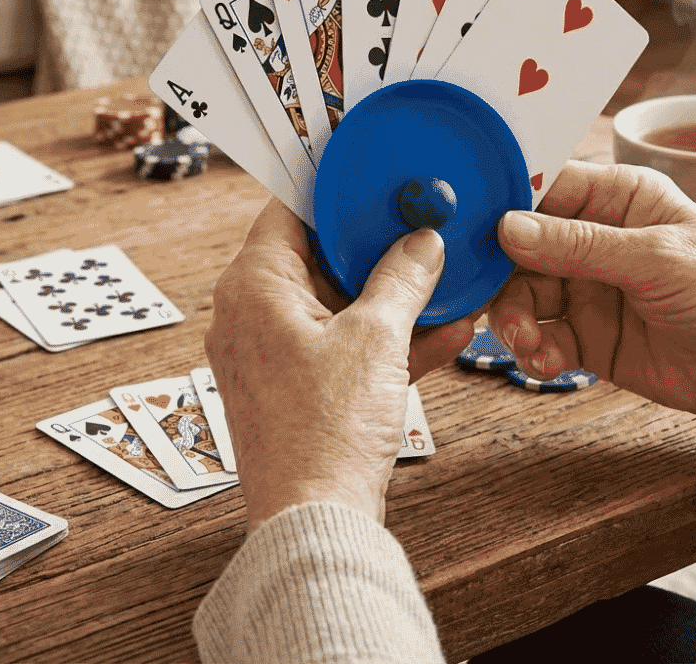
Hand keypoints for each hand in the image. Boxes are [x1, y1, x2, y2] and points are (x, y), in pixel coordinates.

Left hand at [205, 199, 473, 532]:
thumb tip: (423, 245)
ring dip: (391, 293)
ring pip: (338, 300)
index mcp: (254, 286)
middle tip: (418, 223)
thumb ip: (403, 278)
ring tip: (442, 277)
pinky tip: (443, 329)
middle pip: (319, 254)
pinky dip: (385, 336)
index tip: (370, 173)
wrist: (315, 523)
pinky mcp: (297, 384)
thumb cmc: (323, 433)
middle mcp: (253, 313)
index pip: (289, 208)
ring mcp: (274, 351)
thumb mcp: (376, 338)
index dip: (333, 187)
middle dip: (375, 245)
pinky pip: (344, 342)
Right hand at [490, 162, 695, 443]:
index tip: (468, 229)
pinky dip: (535, 351)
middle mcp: (596, 239)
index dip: (503, 205)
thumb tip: (508, 227)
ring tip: (528, 344)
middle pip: (520, 248)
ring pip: (523, 295)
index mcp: (617, 198)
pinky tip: (549, 362)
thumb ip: (578, 245)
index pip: (543, 189)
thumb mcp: (656, 259)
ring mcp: (589, 288)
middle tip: (492, 306)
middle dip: (502, 278)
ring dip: (515, 321)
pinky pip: (542, 337)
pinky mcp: (589, 335)